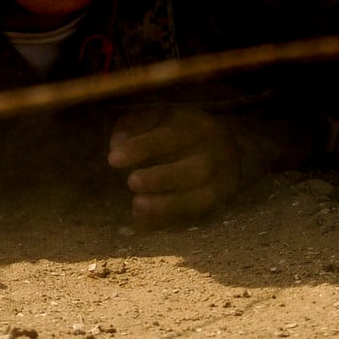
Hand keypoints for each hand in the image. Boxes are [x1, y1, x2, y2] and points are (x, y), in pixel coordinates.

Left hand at [108, 105, 241, 225]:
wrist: (226, 147)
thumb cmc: (181, 130)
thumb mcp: (158, 117)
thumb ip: (134, 125)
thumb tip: (116, 145)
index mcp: (197, 127)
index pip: (169, 137)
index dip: (141, 148)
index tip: (113, 160)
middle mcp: (214, 155)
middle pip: (192, 170)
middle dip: (161, 179)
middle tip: (131, 183)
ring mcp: (221, 183)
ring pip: (199, 198)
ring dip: (167, 205)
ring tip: (137, 206)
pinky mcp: (218, 204)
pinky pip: (196, 216)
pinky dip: (170, 221)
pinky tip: (146, 222)